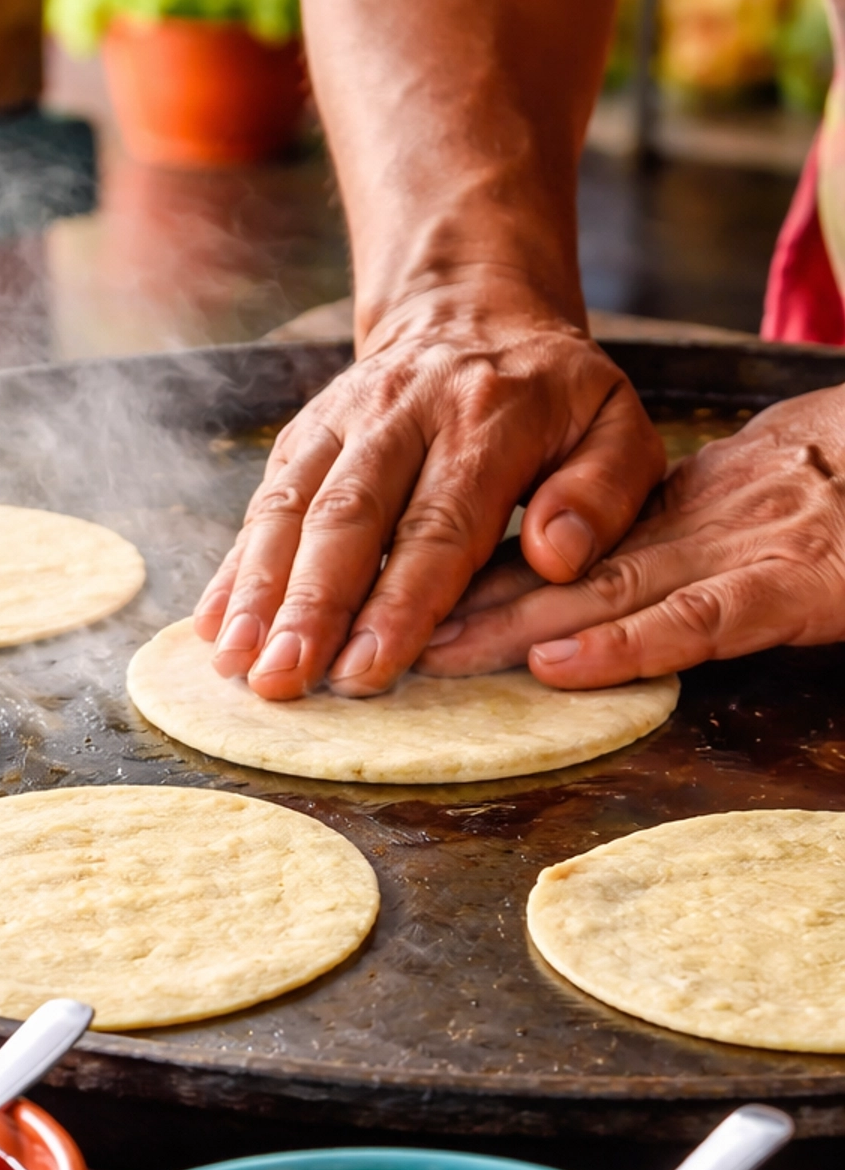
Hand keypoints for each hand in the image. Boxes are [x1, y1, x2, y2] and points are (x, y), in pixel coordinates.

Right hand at [192, 283, 667, 699]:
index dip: (401, 599)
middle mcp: (407, 410)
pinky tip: (214, 625)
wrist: (472, 308)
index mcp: (492, 416)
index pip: (441, 521)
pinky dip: (236, 565)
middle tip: (284, 677)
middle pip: (350, 516)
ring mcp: (345, 417)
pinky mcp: (306, 432)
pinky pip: (265, 499)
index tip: (370, 667)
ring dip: (260, 589)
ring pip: (294, 505)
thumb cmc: (556, 398)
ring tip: (236, 662)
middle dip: (312, 604)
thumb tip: (557, 556)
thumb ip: (604, 492)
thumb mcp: (617, 426)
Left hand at [416, 387, 844, 685]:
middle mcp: (701, 532)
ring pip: (606, 594)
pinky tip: (556, 662)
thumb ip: (701, 550)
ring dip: (508, 629)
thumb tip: (604, 592)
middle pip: (557, 572)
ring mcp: (748, 556)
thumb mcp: (776, 506)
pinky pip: (700, 619)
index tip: (393, 602)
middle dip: (456, 605)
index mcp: (693, 511)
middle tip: (369, 637)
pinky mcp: (800, 589)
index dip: (476, 576)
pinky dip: (625, 643)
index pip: (565, 548)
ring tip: (425, 656)